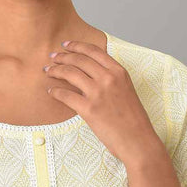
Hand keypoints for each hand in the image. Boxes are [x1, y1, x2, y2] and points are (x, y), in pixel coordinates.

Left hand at [44, 39, 161, 165]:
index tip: (66, 45)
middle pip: (79, 60)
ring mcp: (98, 93)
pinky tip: (51, 91)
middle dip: (63, 56)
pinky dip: (55, 92)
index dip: (77, 46)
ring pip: (70, 73)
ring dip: (55, 70)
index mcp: (119, 72)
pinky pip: (65, 95)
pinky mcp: (89, 109)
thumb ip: (112, 79)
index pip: (94, 51)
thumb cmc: (133, 120)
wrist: (138, 140)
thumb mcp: (127, 90)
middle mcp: (108, 79)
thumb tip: (93, 73)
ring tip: (48, 71)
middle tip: (53, 57)